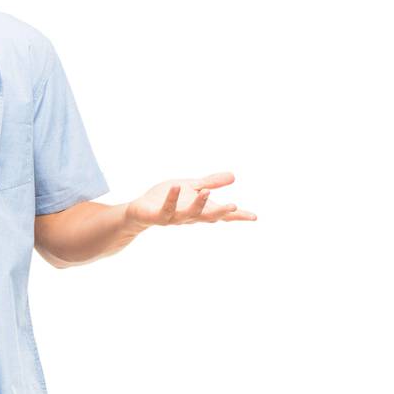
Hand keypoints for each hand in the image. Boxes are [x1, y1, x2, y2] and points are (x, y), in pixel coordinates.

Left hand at [124, 172, 256, 232]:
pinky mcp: (157, 216)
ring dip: (198, 205)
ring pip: (189, 215)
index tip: (254, 217)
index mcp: (199, 210)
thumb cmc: (166, 199)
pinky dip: (172, 199)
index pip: (222, 215)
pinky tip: (176, 187)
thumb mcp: (192, 187)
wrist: (139, 211)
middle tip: (234, 206)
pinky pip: (165, 209)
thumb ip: (211, 182)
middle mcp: (189, 216)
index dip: (238, 216)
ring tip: (206, 192)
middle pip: (209, 217)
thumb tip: (234, 176)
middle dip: (221, 212)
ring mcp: (173, 218)